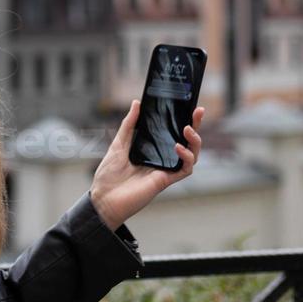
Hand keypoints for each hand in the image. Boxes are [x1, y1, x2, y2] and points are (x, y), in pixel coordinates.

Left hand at [89, 100, 204, 230]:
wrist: (103, 198)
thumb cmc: (109, 175)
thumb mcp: (118, 143)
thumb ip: (129, 124)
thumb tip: (137, 103)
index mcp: (153, 149)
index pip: (172, 132)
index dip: (183, 119)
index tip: (189, 105)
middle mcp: (162, 159)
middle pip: (186, 141)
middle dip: (196, 126)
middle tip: (198, 111)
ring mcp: (166, 169)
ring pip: (192, 155)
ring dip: (194, 141)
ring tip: (187, 128)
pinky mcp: (166, 180)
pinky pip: (185, 169)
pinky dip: (186, 157)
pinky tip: (178, 147)